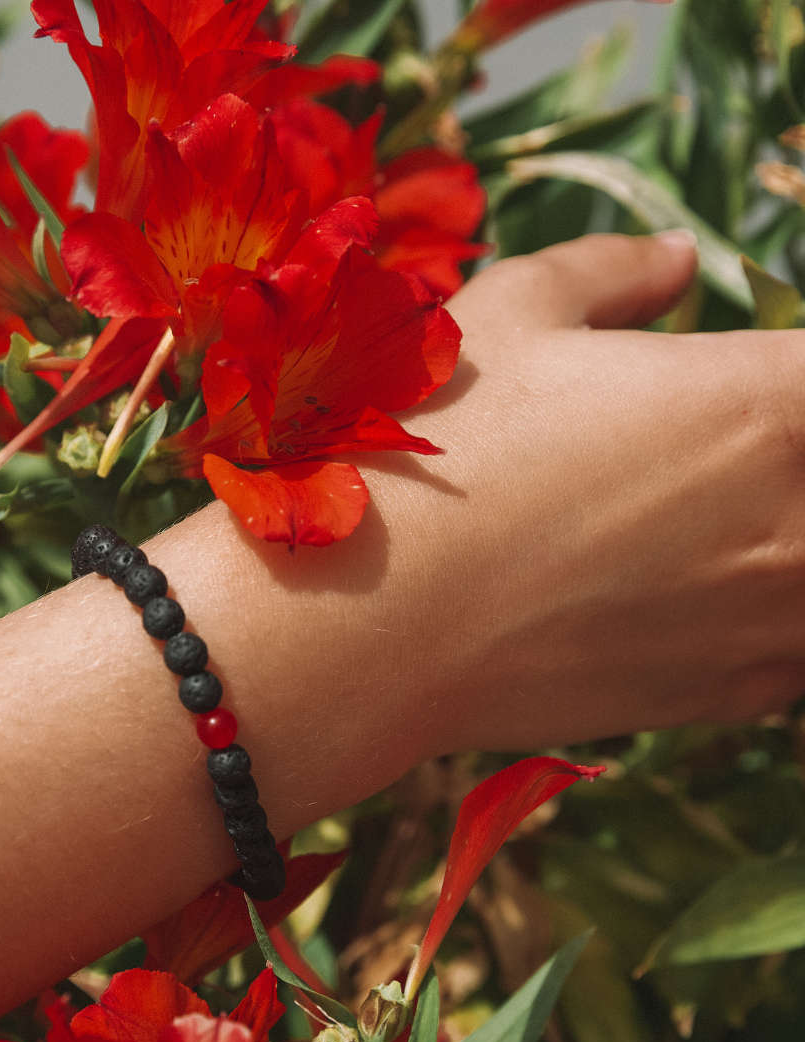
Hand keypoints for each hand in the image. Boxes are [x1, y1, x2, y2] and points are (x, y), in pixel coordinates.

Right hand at [388, 229, 804, 749]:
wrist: (370, 622)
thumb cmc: (432, 452)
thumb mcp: (510, 316)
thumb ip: (614, 272)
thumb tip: (675, 260)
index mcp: (768, 399)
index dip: (786, 379)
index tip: (756, 383)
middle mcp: (799, 514)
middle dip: (785, 452)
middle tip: (711, 455)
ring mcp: (776, 618)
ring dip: (785, 535)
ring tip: (709, 523)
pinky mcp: (734, 692)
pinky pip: (802, 649)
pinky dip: (775, 615)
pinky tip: (704, 594)